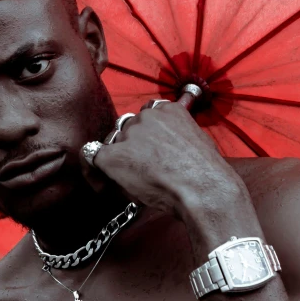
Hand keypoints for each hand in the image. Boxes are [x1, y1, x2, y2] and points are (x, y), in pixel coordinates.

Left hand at [81, 102, 247, 218]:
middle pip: (127, 129)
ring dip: (119, 158)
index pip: (146, 116)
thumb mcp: (197, 142)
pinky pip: (92, 156)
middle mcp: (145, 116)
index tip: (148, 149)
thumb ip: (178, 135)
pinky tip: (101, 183)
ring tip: (132, 181)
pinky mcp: (114, 155)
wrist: (204, 189)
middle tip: (142, 170)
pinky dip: (94, 170)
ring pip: (113, 143)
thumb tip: (169, 146)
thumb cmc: (207, 175)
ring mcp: (128, 134)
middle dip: (132, 147)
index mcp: (167, 110)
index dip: (144, 135)